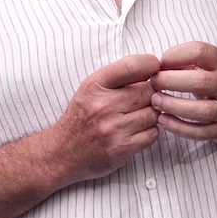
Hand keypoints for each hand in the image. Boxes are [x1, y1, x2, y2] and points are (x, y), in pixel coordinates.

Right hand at [49, 53, 161, 181]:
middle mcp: (103, 106)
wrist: (62, 153)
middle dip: (151, 93)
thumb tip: (154, 67)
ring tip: (139, 115)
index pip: (132, 65)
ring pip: (153, 113)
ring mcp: (113, 129)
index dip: (151, 64)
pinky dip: (150, 131)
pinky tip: (137, 130)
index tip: (154, 68)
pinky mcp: (121, 149)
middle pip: (148, 91)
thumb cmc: (82, 116)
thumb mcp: (92, 88)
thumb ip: (119, 76)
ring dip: (151, 114)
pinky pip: (152, 134)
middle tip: (144, 99)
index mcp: (95, 85)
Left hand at [149, 41, 216, 143]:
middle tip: (154, 82)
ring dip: (174, 106)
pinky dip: (179, 127)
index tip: (159, 63)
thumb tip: (157, 66)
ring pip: (202, 110)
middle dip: (171, 81)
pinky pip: (201, 132)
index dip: (176, 55)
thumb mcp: (208, 67)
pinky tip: (163, 120)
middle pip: (200, 81)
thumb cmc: (216, 85)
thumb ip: (185, 63)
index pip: (200, 51)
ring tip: (155, 101)